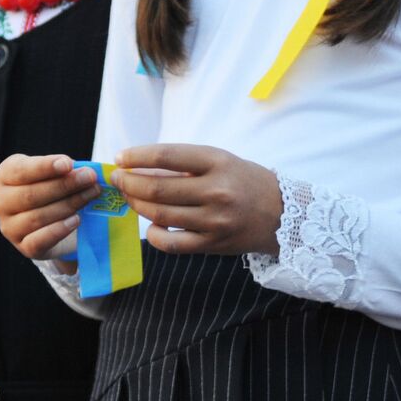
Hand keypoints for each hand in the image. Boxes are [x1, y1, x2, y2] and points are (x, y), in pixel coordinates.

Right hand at [0, 154, 98, 260]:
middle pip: (30, 195)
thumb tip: (85, 170)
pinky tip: (76, 220)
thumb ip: (68, 170)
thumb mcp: (58, 173)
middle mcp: (1, 201)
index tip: (67, 164)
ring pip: (36, 217)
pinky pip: (38, 241)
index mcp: (6, 175)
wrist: (59, 224)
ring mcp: (10, 227)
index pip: (20, 170)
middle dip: (64, 185)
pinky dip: (58, 230)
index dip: (44, 167)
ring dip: (68, 204)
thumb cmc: (57, 189)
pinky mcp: (24, 247)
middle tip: (90, 178)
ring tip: (91, 194)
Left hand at [110, 144, 282, 256]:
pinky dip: (153, 234)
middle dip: (128, 182)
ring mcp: (215, 220)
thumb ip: (184, 165)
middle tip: (117, 179)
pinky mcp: (213, 244)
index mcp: (219, 163)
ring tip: (130, 198)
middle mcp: (217, 191)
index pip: (167, 156)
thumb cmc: (245, 182)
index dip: (137, 156)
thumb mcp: (221, 162)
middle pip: (156, 188)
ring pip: (159, 214)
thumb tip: (138, 168)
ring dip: (136, 205)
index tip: (121, 157)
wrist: (282, 214)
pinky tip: (151, 224)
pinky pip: (171, 243)